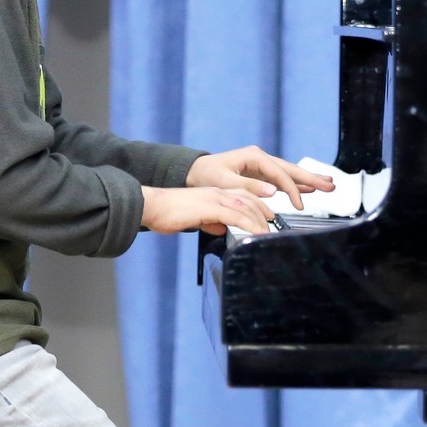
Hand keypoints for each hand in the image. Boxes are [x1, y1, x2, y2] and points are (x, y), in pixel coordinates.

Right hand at [140, 185, 274, 235]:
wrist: (152, 206)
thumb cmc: (168, 212)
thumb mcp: (194, 217)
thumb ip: (209, 221)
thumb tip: (220, 228)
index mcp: (214, 193)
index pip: (243, 195)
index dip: (258, 205)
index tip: (268, 217)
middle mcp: (217, 192)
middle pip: (249, 199)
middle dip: (265, 212)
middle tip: (274, 226)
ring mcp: (214, 198)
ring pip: (246, 207)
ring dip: (260, 220)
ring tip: (268, 233)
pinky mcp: (210, 208)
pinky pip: (235, 216)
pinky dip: (249, 225)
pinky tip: (256, 233)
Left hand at [185, 146, 335, 208]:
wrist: (194, 172)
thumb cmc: (205, 176)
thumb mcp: (224, 181)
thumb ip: (248, 186)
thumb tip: (272, 191)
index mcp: (253, 157)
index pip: (280, 173)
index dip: (292, 189)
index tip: (300, 205)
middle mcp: (260, 158)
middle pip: (290, 169)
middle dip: (311, 178)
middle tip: (330, 185)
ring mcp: (261, 165)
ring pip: (289, 173)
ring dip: (308, 180)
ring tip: (327, 184)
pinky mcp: (260, 173)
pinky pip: (282, 178)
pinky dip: (295, 183)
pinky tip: (309, 187)